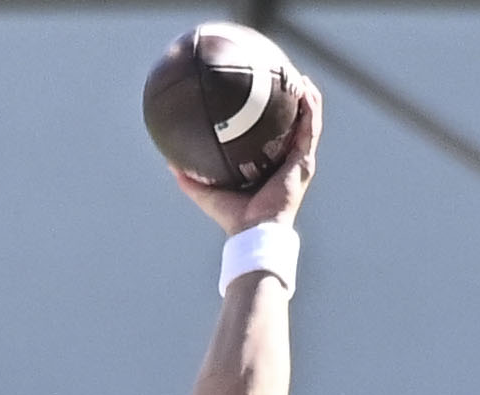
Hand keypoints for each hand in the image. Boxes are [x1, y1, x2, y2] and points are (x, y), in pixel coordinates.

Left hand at [172, 78, 321, 235]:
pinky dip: (311, 108)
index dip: (271, 119)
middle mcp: (287, 162)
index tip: (262, 97)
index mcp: (269, 167)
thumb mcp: (206, 193)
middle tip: (283, 80)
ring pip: (308, 123)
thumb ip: (189, 178)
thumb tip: (168, 161)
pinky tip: (305, 90)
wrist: (254, 231)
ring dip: (308, 99)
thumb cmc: (233, 218)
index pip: (272, 138)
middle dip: (291, 104)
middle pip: (293, 127)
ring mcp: (299, 161)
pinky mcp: (304, 162)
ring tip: (300, 78)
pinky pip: (311, 128)